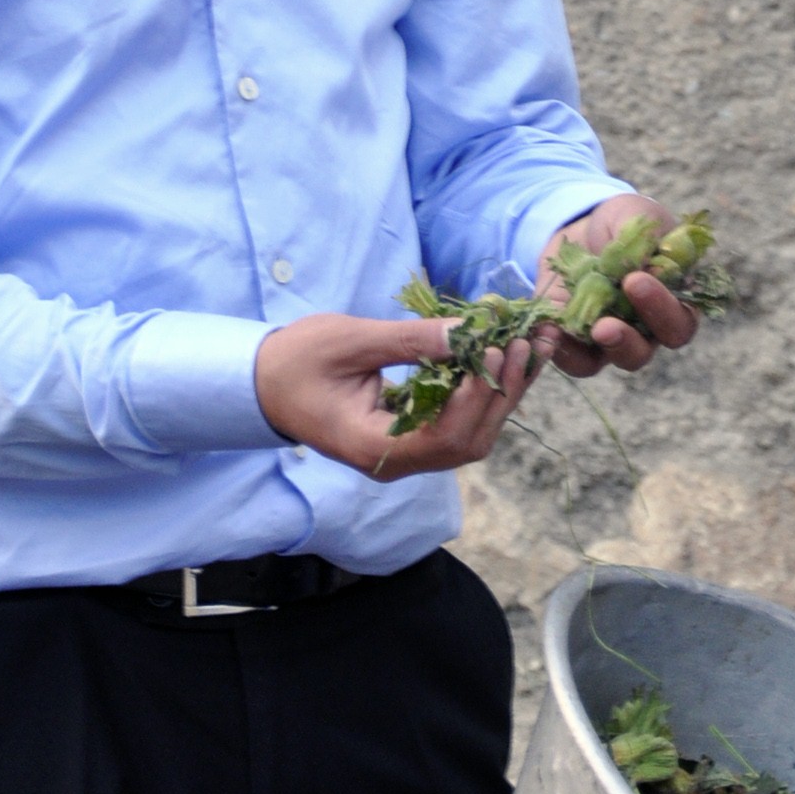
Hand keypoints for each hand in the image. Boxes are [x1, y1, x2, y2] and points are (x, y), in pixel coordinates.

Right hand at [254, 312, 533, 478]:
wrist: (262, 383)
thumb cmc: (295, 361)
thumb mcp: (350, 341)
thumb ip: (410, 340)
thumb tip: (469, 332)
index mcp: (375, 448)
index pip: (444, 436)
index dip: (476, 397)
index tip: (495, 351)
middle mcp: (397, 461)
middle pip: (469, 441)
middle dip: (503, 393)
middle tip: (528, 343)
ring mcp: (407, 452)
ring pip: (471, 435)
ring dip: (504, 392)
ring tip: (532, 345)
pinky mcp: (413, 435)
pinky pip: (460, 421)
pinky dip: (486, 390)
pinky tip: (508, 357)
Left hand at [533, 193, 700, 378]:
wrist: (581, 226)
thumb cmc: (622, 221)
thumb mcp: (636, 215)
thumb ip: (646, 240)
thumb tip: (649, 271)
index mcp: (674, 300)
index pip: (679, 319)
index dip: (661, 307)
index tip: (635, 280)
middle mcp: (648, 329)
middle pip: (645, 351)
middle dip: (627, 340)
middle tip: (605, 325)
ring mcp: (614, 339)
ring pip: (613, 360)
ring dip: (599, 351)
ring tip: (586, 332)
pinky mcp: (580, 342)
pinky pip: (577, 360)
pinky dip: (564, 352)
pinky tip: (550, 332)